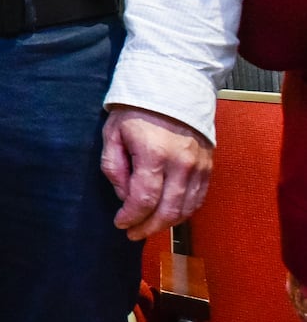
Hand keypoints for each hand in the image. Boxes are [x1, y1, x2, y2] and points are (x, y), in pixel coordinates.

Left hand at [100, 106, 213, 239]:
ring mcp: (198, 166)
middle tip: (132, 234)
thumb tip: (123, 196)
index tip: (120, 223)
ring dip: (166, 224)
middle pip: (168, 211)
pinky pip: (198, 198)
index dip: (131, 217)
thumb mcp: (112, 133)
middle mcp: (181, 163)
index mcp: (154, 154)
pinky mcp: (208, 166)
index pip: (144, 199)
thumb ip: (114, 167)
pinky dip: (183, 212)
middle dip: (148, 227)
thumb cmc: (136, 110)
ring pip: (186, 209)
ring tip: (147, 227)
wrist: (171, 88)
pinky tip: (168, 215)